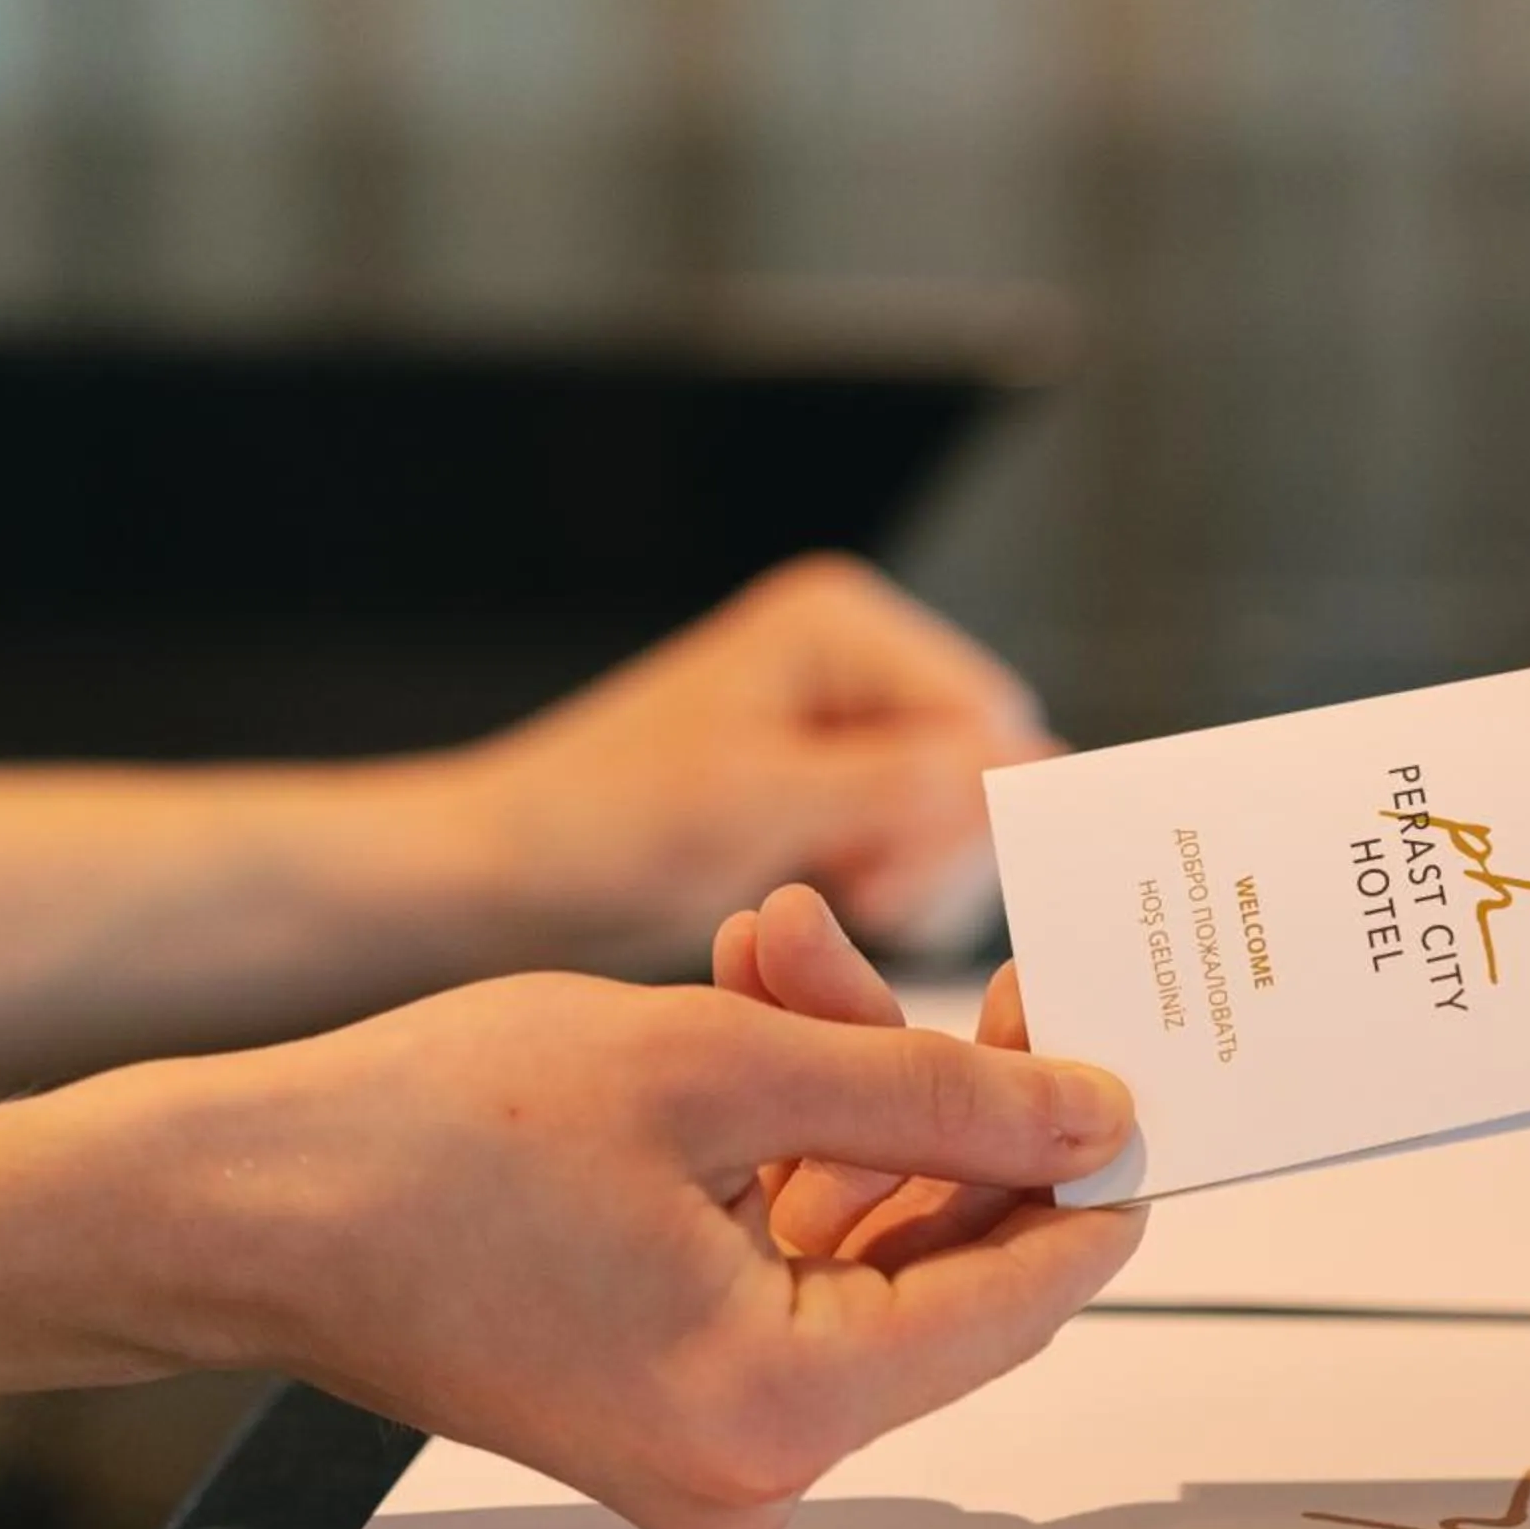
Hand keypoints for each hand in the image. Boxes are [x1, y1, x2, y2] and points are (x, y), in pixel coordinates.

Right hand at [55, 909, 1138, 1528]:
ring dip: (858, 1092)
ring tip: (787, 953)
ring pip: (873, 1240)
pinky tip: (763, 1009)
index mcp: (778, 1409)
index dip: (1089, 1162)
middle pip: (951, 1265)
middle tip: (981, 972)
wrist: (236, 1200)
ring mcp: (715, 1433)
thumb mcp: (721, 1066)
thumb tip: (1095, 1117)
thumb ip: (935, 1091)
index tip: (1133, 1056)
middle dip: (954, 1098)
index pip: (1025, 1291)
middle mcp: (758, 1459)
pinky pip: (797, 1256)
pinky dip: (797, 1140)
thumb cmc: (425, 1137)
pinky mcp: (678, 1388)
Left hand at [459, 555, 1055, 968]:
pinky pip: (915, 843)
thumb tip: (1033, 764)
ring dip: (913, 876)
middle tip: (861, 898)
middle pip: (982, 764)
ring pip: (958, 815)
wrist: (496, 875)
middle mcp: (857, 659)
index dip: (967, 809)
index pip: (987, 716)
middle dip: (937, 848)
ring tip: (838, 901)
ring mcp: (848, 725)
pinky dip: (887, 888)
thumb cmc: (599, 828)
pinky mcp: (832, 788)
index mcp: (842, 624)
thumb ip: (904, 784)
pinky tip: (830, 903)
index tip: (890, 884)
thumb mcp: (762, 804)